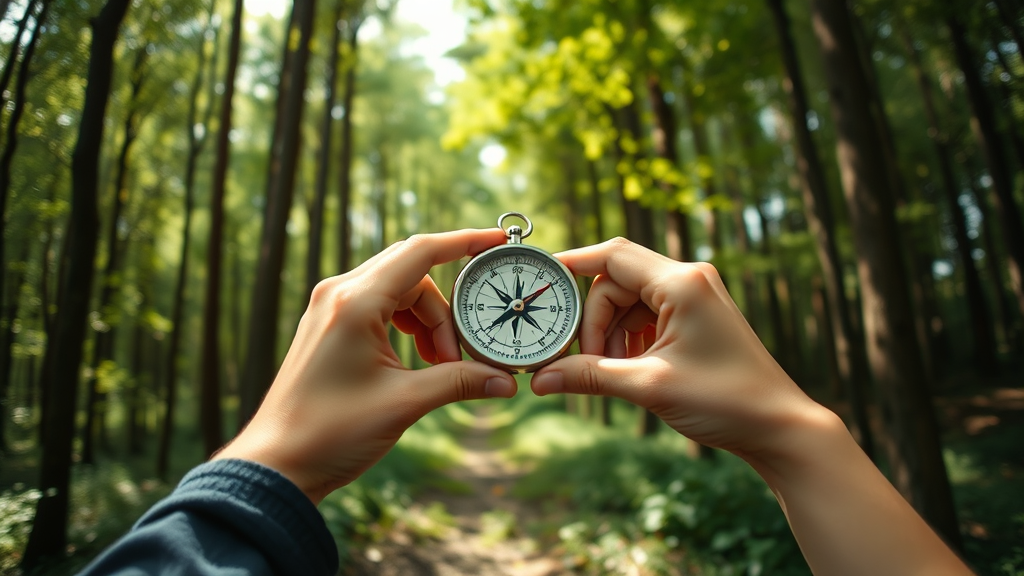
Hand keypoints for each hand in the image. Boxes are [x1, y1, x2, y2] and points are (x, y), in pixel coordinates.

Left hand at [213, 229, 517, 503]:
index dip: (463, 242)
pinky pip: (380, 307)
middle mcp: (339, 294)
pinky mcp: (329, 326)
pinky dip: (407, 326)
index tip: (497, 239)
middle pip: (412, 272)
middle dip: (446, 307)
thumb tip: (505, 382)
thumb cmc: (331, 433)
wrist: (278, 464)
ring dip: (427, 321)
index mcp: (355, 302)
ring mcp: (330, 308)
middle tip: (465, 349)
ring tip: (441, 365)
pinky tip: (419, 360)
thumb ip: (458, 382)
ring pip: (398, 291)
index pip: (420, 252)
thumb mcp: (404, 403)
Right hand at [530, 237, 825, 460]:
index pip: (612, 256)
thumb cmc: (725, 401)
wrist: (779, 426)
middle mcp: (689, 279)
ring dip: (611, 334)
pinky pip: (647, 316)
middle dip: (594, 321)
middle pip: (616, 282)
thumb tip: (540, 380)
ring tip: (611, 373)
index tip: (540, 281)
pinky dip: (630, 339)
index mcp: (681, 283)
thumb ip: (589, 377)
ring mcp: (695, 296)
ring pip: (629, 302)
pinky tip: (629, 369)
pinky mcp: (696, 316)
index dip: (572, 265)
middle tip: (585, 362)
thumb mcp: (648, 386)